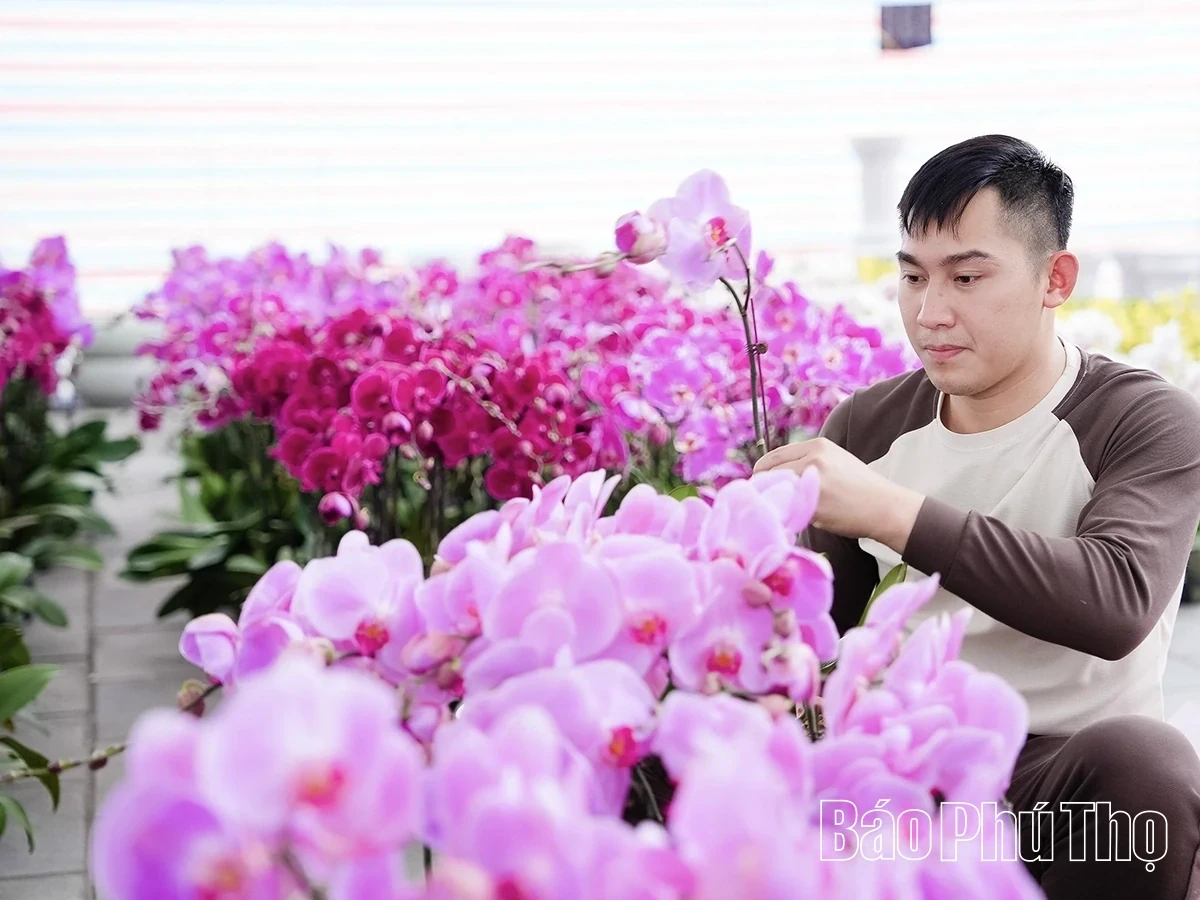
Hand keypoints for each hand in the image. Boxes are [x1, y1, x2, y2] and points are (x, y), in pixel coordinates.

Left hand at [752, 437, 925, 552]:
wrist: (885, 507)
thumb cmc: (860, 488)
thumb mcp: (834, 461)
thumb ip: (806, 462)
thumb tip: (773, 474)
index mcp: (817, 446)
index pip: (773, 456)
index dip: (763, 472)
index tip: (762, 484)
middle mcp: (813, 459)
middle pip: (769, 473)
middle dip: (765, 488)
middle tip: (770, 500)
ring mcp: (813, 481)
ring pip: (777, 492)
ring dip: (778, 502)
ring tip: (792, 509)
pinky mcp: (815, 504)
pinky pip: (790, 510)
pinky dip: (792, 516)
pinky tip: (806, 518)